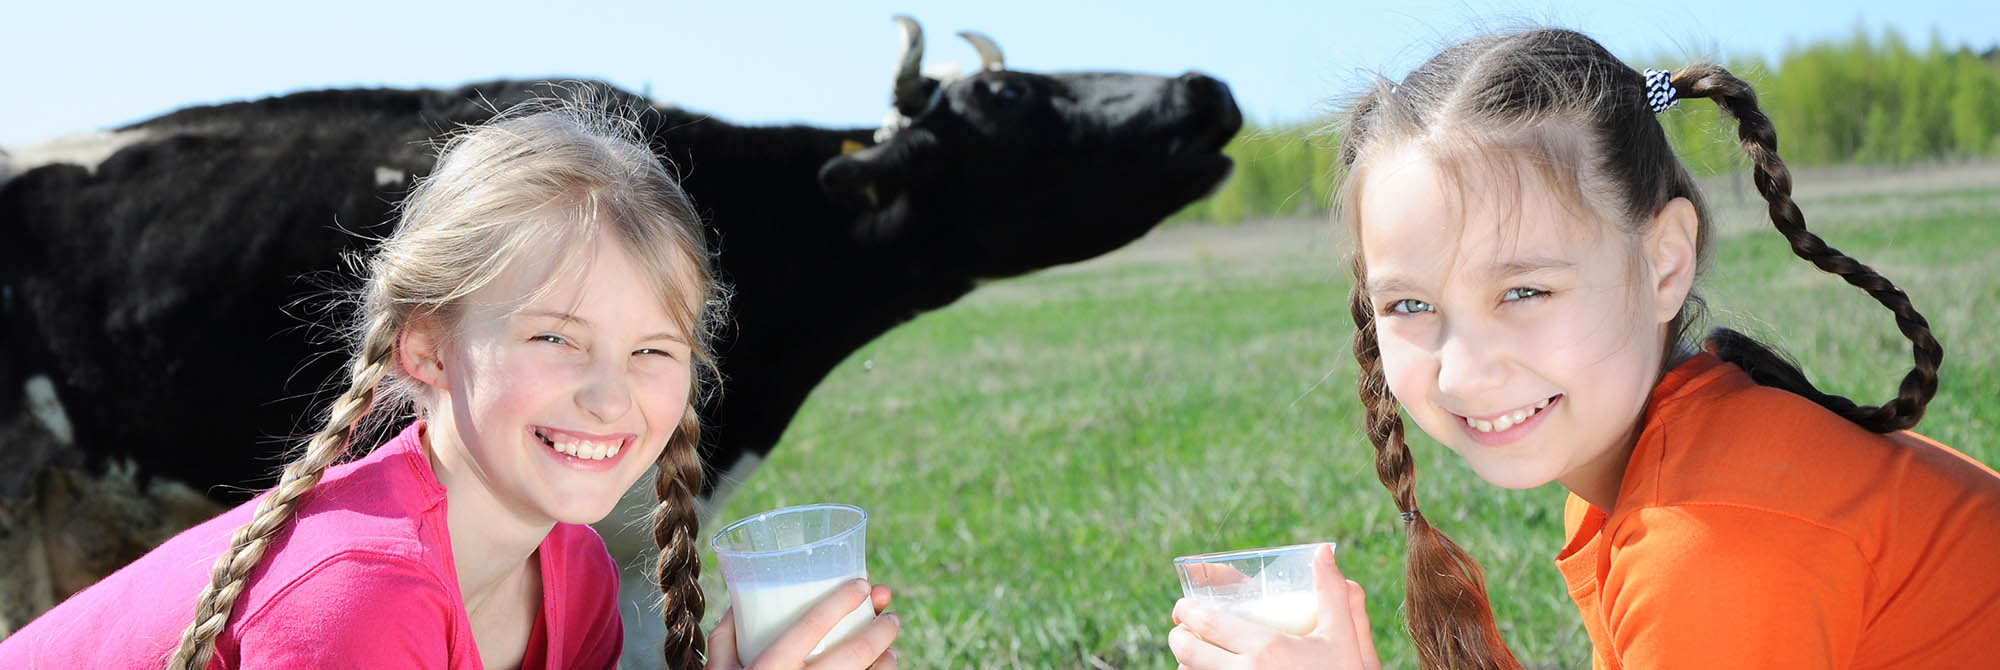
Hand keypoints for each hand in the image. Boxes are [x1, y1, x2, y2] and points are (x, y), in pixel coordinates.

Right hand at [705, 580, 900, 669]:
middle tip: (891, 614)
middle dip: (881, 627)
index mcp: (768, 669)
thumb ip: (726, 638)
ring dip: (888, 657)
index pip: (812, 625)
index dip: (842, 600)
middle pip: (854, 652)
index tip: (864, 584)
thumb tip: (741, 602)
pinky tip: (884, 669)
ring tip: (890, 644)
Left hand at [1167, 544, 1379, 669]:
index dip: (1186, 614)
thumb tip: (1323, 552)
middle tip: (1183, 630)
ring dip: (1188, 664)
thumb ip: (1332, 595)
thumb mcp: (1342, 638)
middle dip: (1179, 638)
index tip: (1183, 608)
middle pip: (1186, 653)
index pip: (1205, 625)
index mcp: (1265, 649)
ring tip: (1197, 654)